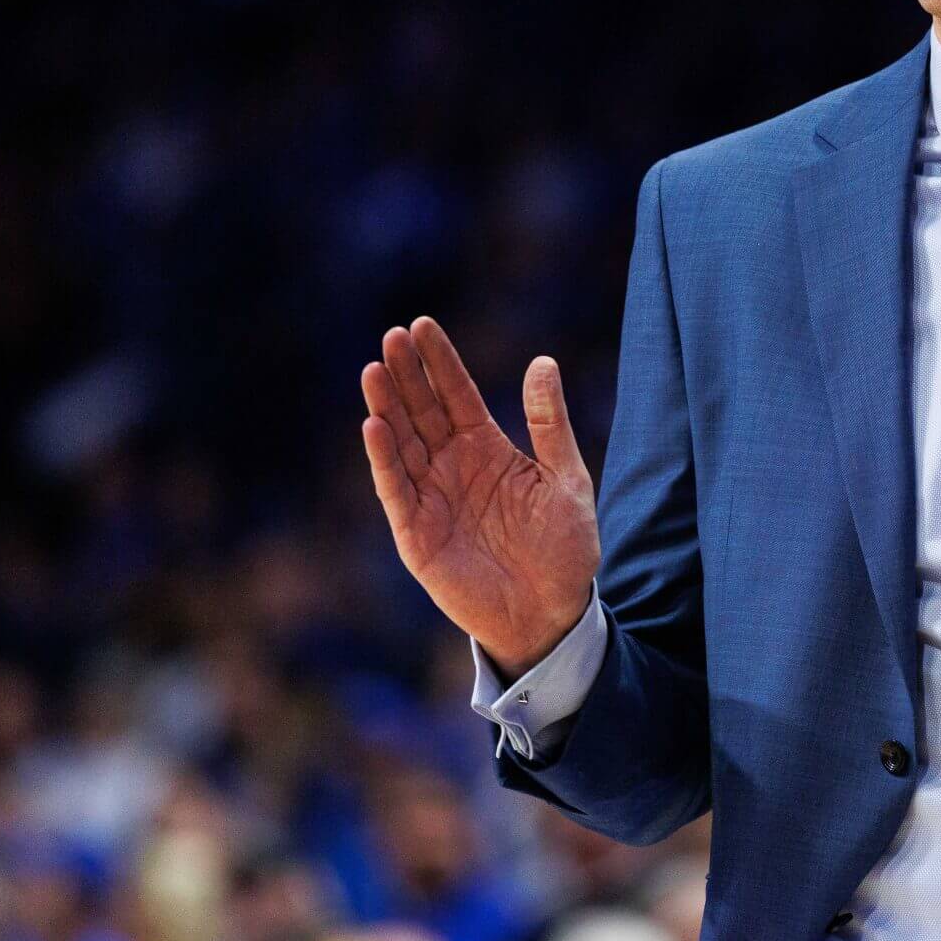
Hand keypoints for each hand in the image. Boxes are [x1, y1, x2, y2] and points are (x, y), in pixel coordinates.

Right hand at [360, 317, 598, 672]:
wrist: (552, 614)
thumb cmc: (563, 549)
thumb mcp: (565, 479)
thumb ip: (549, 424)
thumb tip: (543, 362)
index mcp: (487, 449)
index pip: (457, 395)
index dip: (439, 362)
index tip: (421, 325)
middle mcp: (452, 468)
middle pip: (423, 411)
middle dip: (407, 374)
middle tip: (392, 336)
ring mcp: (431, 499)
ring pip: (402, 444)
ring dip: (388, 408)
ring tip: (375, 370)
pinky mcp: (416, 535)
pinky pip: (396, 491)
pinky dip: (384, 459)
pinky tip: (375, 425)